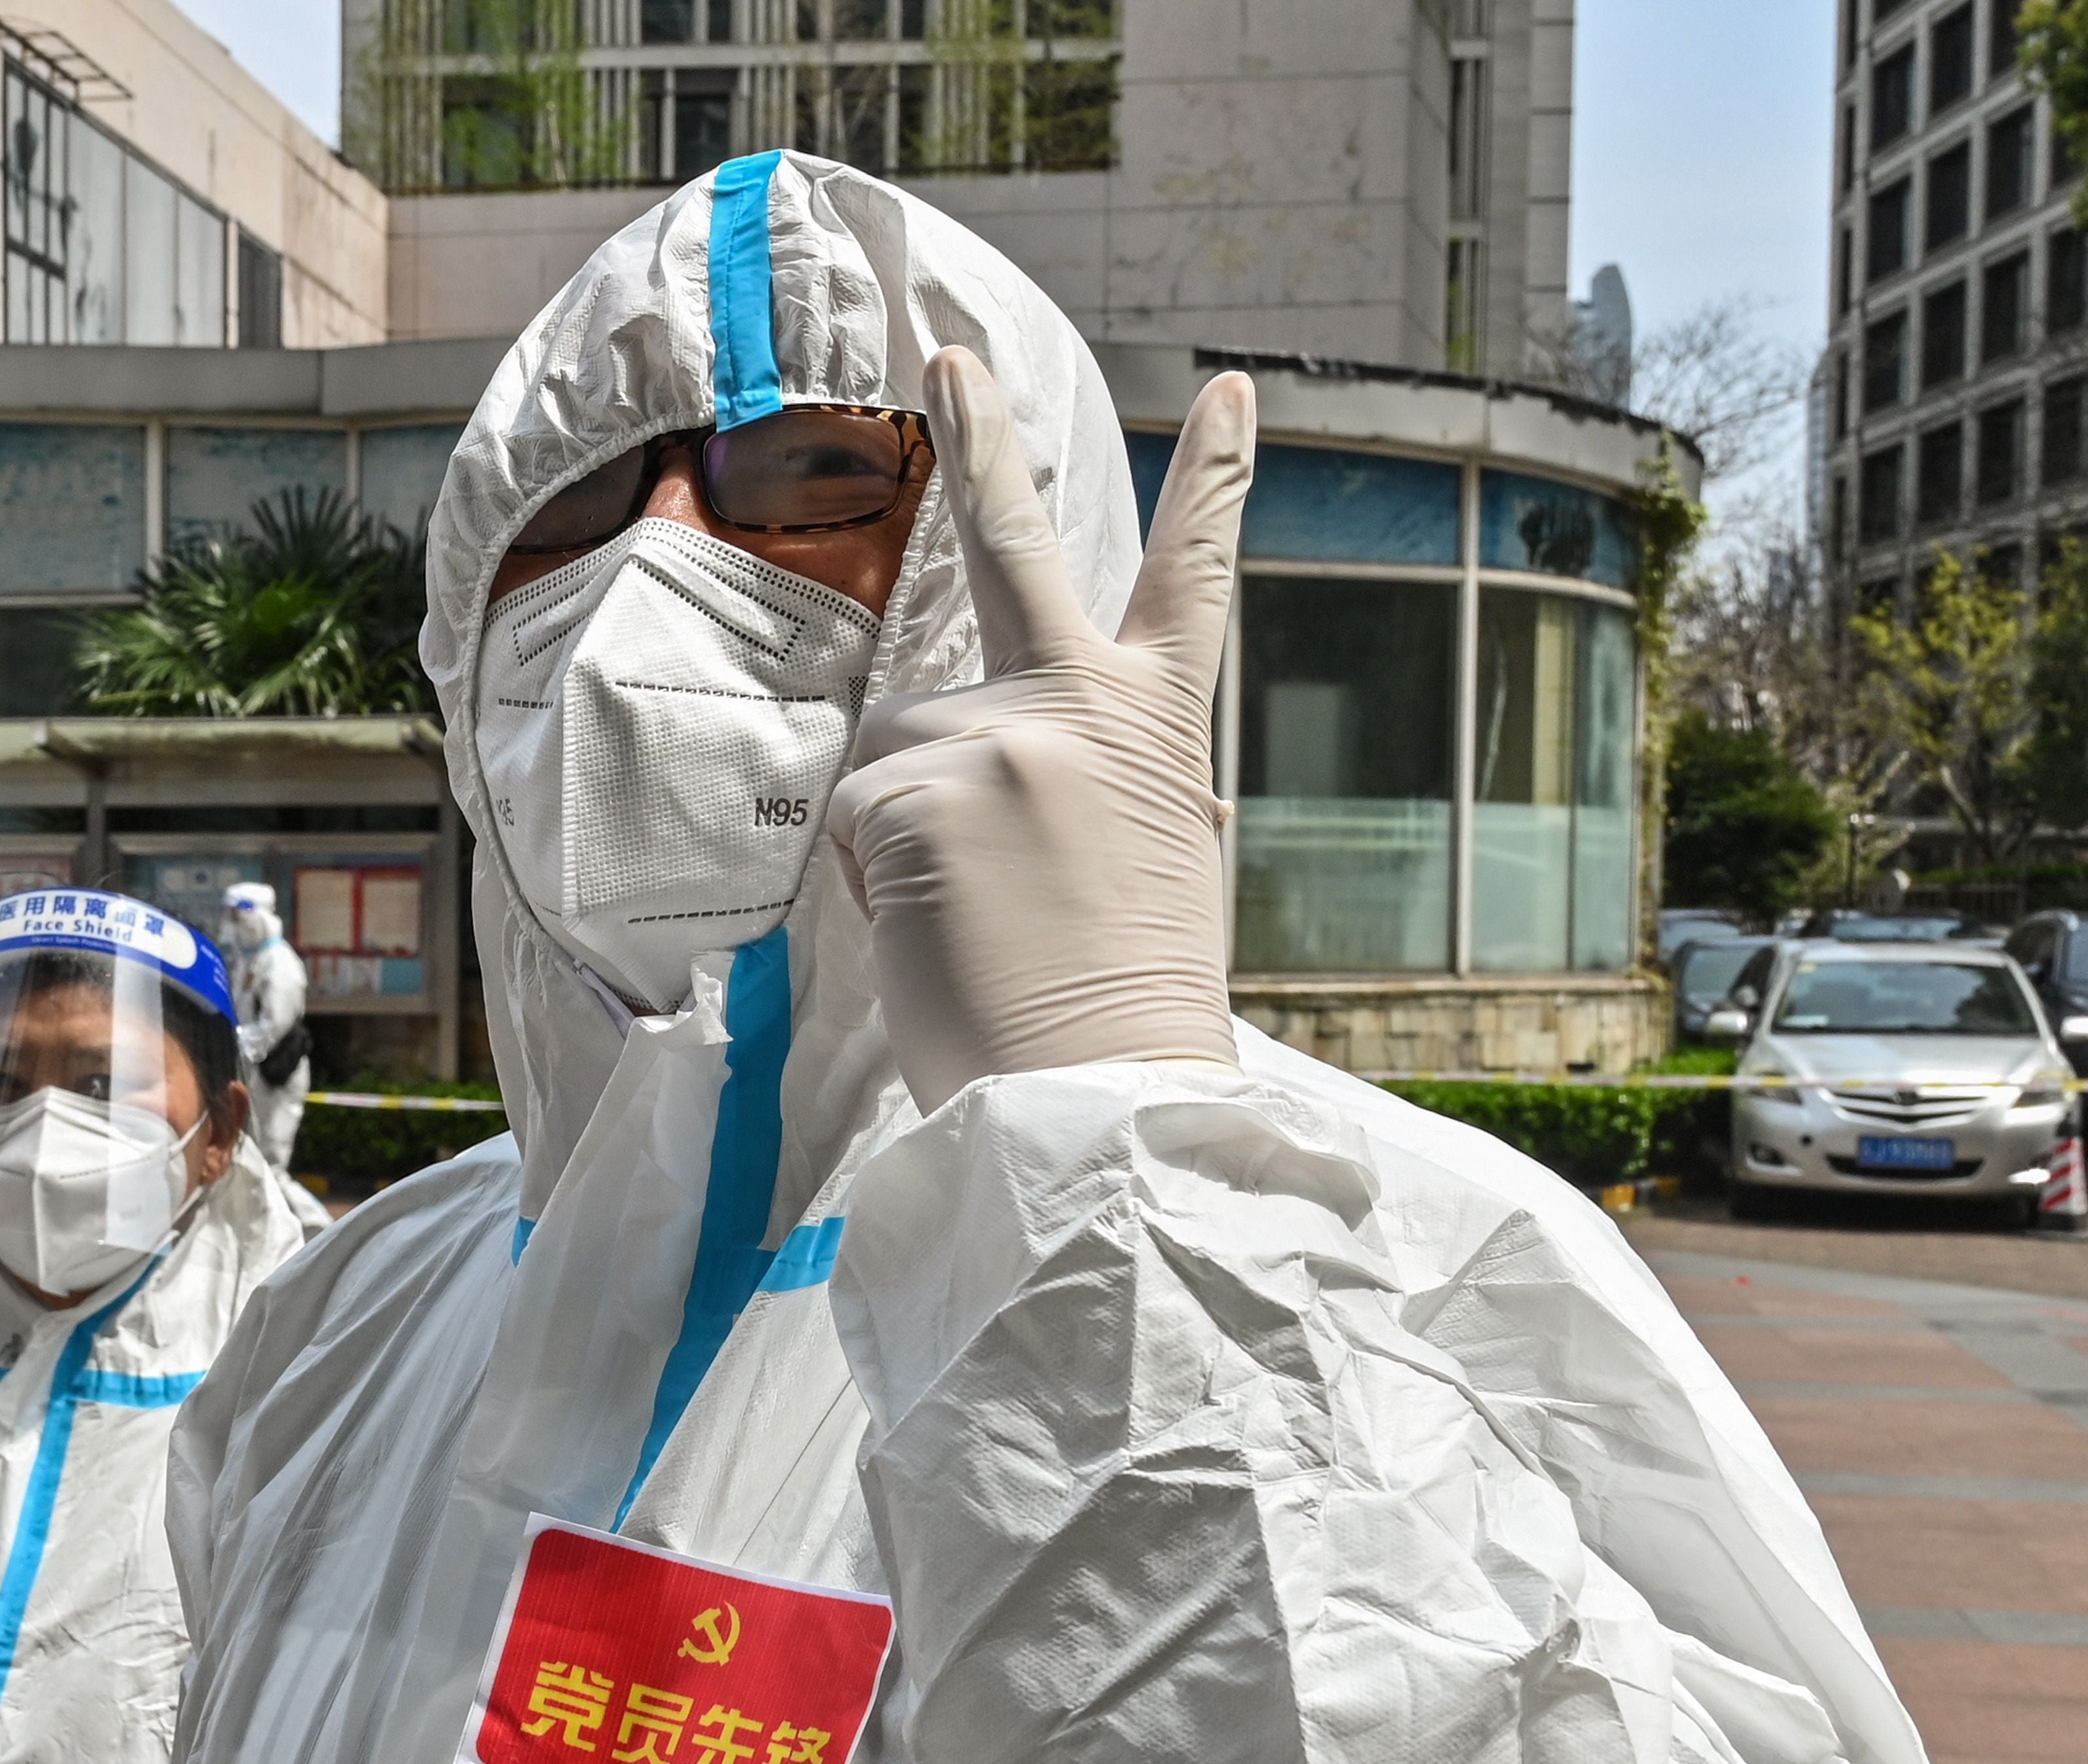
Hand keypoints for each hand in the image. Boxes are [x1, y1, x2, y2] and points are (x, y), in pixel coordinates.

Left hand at [829, 356, 1256, 1107]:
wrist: (1104, 1086)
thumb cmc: (1116, 999)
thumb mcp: (1139, 858)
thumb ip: (1079, 778)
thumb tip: (990, 773)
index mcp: (1156, 729)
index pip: (1193, 582)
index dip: (1215, 484)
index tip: (1228, 392)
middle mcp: (1082, 705)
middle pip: (1019, 551)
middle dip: (985, 438)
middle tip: (950, 352)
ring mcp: (1000, 736)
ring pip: (896, 752)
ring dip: (906, 833)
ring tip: (975, 925)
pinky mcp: (921, 787)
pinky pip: (860, 823)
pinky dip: (880, 886)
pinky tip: (941, 936)